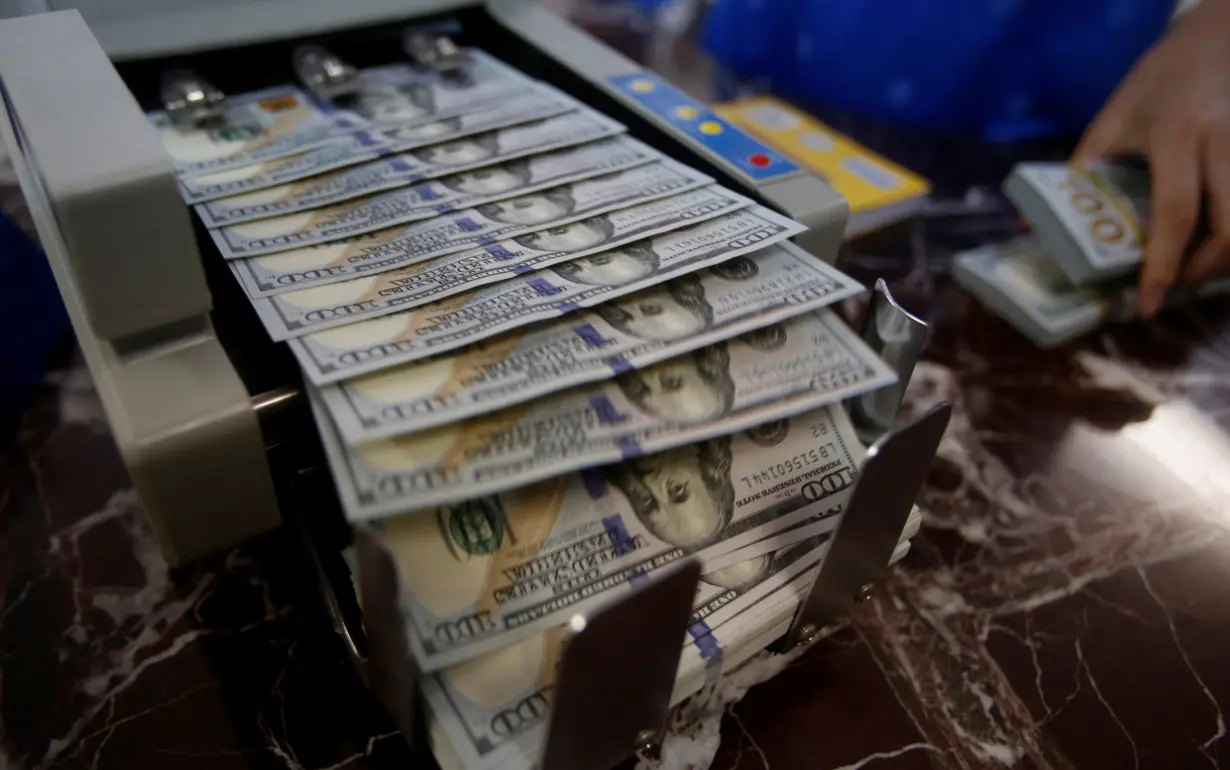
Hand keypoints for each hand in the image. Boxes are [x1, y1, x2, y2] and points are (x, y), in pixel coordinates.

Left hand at [1072, 0, 1229, 316]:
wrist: (1215, 38)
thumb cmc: (1156, 82)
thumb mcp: (1110, 120)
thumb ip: (1077, 173)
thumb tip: (1031, 226)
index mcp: (1177, 138)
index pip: (1175, 214)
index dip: (1161, 265)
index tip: (1146, 305)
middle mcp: (1221, 146)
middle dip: (1202, 271)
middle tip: (1169, 289)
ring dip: (1223, 259)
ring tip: (1188, 272)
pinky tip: (1209, 247)